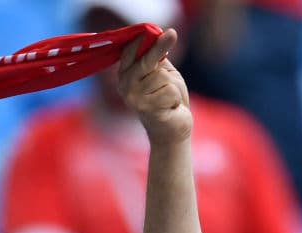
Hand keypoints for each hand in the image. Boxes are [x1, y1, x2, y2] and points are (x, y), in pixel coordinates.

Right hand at [117, 29, 191, 145]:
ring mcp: (134, 98)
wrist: (173, 132)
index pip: (130, 52)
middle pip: (146, 60)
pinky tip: (170, 107)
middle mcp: (125, 86)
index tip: (153, 30)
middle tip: (172, 33)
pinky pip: (170, 91)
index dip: (142, 40)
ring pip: (162, 77)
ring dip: (173, 87)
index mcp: (125, 76)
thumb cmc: (169, 102)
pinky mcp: (146, 109)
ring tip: (169, 99)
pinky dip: (176, 98)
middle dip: (160, 47)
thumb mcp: (164, 76)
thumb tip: (158, 38)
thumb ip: (158, 60)